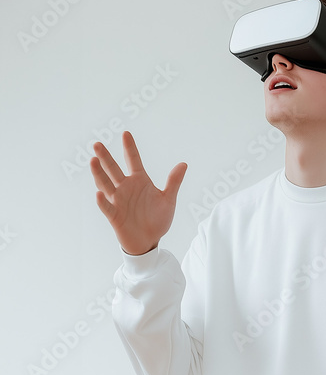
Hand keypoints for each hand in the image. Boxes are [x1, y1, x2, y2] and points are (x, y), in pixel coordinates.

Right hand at [90, 131, 187, 254]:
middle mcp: (126, 188)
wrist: (149, 241)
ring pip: (106, 184)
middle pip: (114, 169)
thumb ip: (173, 182)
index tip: (126, 133)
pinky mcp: (114, 216)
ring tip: (93, 161)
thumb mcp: (168, 199)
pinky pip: (107, 207)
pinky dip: (103, 201)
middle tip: (97, 144)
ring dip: (99, 174)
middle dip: (105, 157)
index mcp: (139, 181)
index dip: (129, 147)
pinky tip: (99, 194)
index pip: (133, 160)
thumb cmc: (157, 220)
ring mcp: (118, 201)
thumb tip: (184, 164)